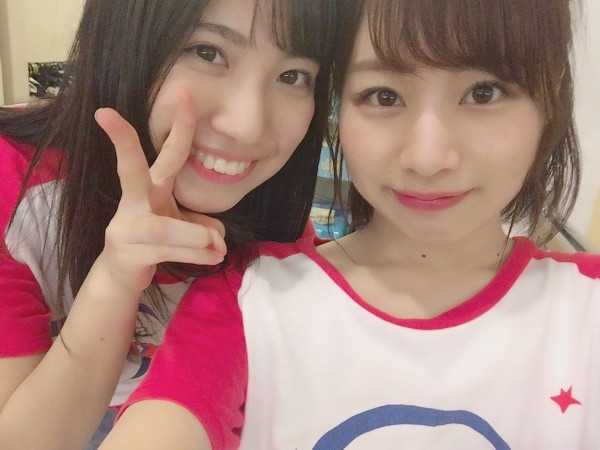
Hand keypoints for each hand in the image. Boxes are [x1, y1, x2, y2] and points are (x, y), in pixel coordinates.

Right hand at [94, 89, 226, 293]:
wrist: (122, 274)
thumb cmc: (153, 241)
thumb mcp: (180, 227)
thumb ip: (201, 226)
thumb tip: (217, 234)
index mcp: (150, 187)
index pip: (167, 152)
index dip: (178, 124)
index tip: (185, 92)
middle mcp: (134, 201)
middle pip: (129, 168)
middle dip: (122, 141)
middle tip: (106, 112)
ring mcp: (126, 227)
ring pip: (163, 229)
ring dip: (193, 238)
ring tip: (218, 248)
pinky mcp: (128, 253)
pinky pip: (167, 253)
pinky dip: (195, 255)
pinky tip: (213, 257)